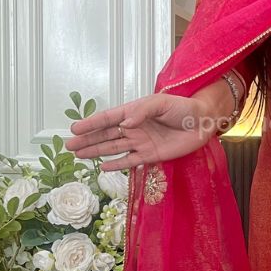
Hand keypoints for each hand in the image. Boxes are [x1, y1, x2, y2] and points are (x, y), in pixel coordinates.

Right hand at [64, 81, 235, 171]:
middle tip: (69, 145)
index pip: (108, 118)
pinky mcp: (151, 155)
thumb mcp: (161, 103)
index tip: (74, 128)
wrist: (202, 122)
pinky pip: (130, 161)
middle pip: (106, 135)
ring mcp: (141, 142)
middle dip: (87, 139)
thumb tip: (125, 124)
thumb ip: (141, 111)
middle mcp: (134, 127)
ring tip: (78, 154)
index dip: (91, 123)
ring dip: (96, 151)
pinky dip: (116, 164)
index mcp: (134, 112)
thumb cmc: (182, 108)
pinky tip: (102, 167)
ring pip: (113, 148)